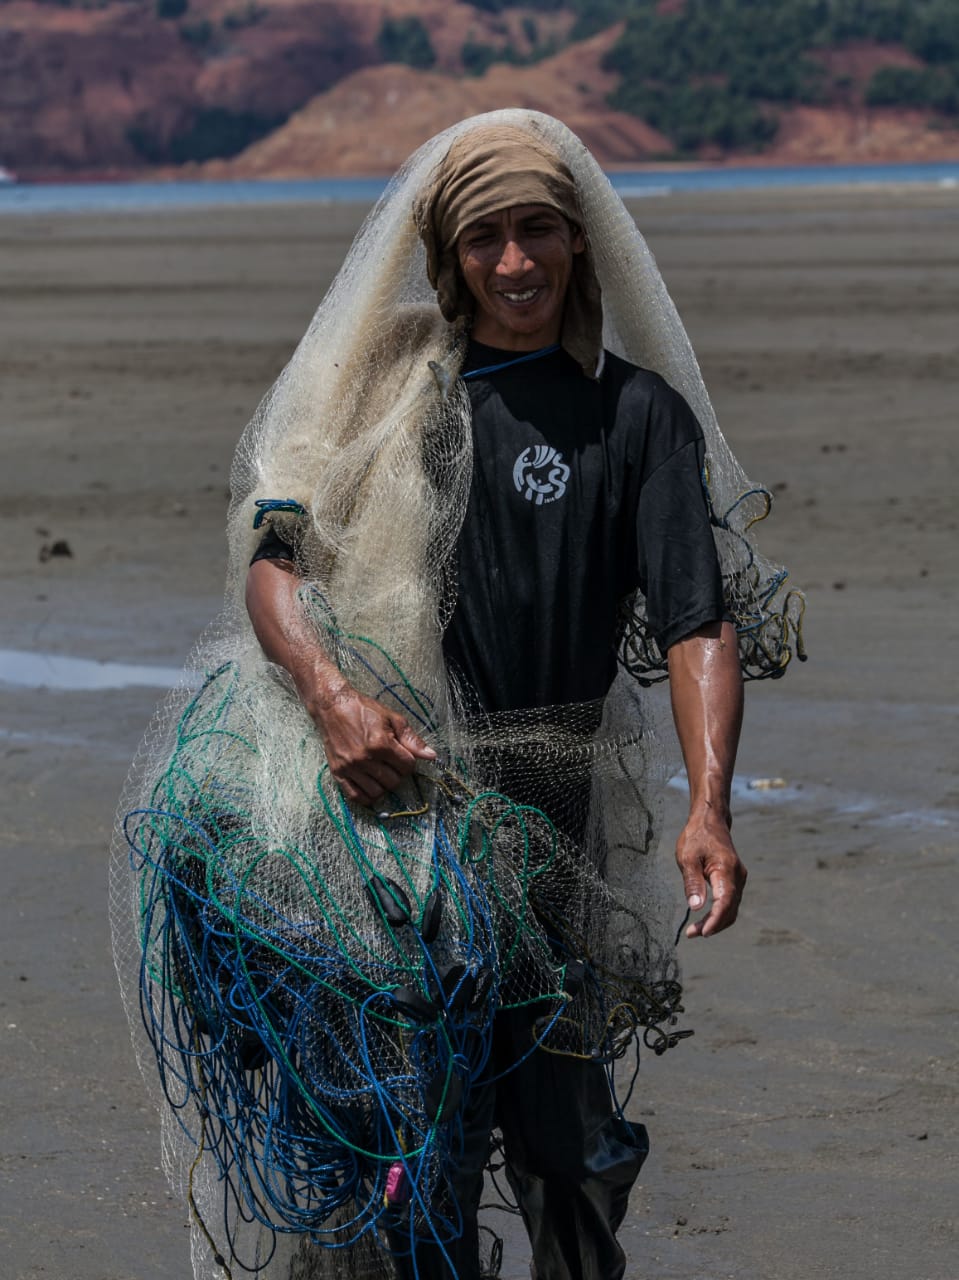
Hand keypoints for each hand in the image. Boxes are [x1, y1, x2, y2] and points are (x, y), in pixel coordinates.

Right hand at [309, 686, 436, 807]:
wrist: (332, 707)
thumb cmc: (364, 710)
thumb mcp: (392, 718)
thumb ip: (412, 739)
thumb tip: (432, 756)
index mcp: (381, 744)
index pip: (407, 766)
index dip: (410, 762)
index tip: (404, 757)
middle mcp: (365, 758)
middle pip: (393, 781)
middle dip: (398, 774)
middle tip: (393, 764)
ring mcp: (350, 767)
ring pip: (377, 792)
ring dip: (384, 785)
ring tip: (382, 773)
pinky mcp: (337, 772)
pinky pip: (355, 796)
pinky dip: (366, 796)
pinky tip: (371, 786)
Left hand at [675, 808, 746, 938]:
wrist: (710, 822)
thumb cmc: (696, 837)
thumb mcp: (687, 857)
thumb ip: (692, 882)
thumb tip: (696, 907)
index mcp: (726, 869)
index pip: (725, 901)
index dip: (715, 920)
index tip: (702, 932)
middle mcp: (737, 876)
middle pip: (729, 909)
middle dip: (713, 925)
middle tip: (691, 934)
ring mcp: (738, 878)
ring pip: (731, 908)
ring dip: (716, 921)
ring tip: (695, 930)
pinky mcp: (735, 880)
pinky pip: (730, 902)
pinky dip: (719, 913)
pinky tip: (705, 918)